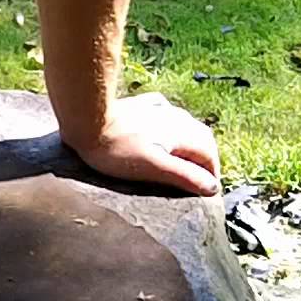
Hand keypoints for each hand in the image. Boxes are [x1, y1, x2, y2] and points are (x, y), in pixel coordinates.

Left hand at [70, 92, 220, 195]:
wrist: (87, 119)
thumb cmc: (117, 149)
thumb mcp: (154, 169)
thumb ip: (186, 177)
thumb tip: (212, 187)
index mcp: (185, 134)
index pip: (210, 157)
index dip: (211, 177)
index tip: (206, 194)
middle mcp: (179, 118)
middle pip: (201, 141)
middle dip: (203, 162)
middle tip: (197, 182)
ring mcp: (161, 109)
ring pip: (185, 128)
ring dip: (188, 146)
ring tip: (181, 163)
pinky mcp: (143, 106)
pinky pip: (166, 116)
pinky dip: (170, 129)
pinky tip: (163, 132)